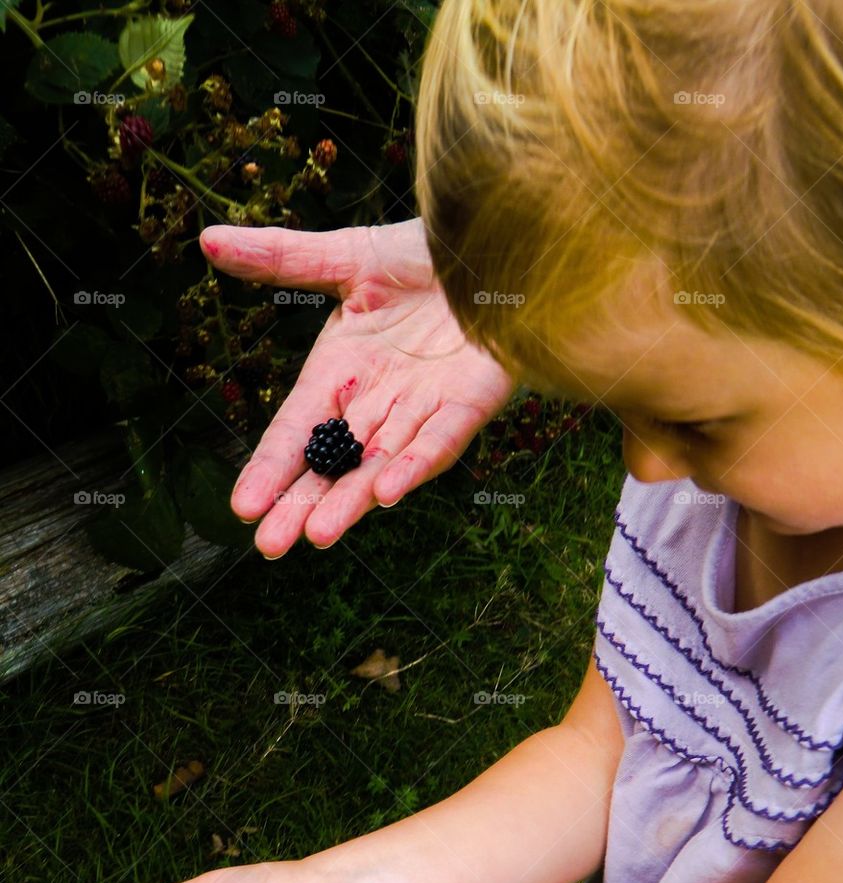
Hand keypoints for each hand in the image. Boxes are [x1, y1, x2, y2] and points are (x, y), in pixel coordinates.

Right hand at [202, 217, 516, 556]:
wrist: (498, 244)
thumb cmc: (426, 255)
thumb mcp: (348, 257)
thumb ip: (282, 258)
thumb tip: (206, 238)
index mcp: (344, 371)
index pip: (299, 429)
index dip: (272, 466)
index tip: (243, 506)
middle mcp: (379, 400)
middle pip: (335, 463)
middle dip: (303, 504)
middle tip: (271, 546)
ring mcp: (425, 407)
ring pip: (381, 464)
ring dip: (351, 500)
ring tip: (319, 535)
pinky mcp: (471, 403)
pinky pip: (439, 441)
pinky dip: (414, 465)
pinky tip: (387, 492)